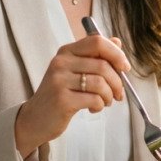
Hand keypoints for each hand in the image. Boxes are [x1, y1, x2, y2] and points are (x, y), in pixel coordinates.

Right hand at [14, 34, 130, 156]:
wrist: (35, 119)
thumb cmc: (60, 94)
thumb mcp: (75, 71)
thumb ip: (95, 56)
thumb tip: (118, 41)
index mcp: (66, 51)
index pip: (97, 42)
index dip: (116, 54)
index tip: (125, 68)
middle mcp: (61, 62)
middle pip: (103, 65)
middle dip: (117, 82)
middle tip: (118, 94)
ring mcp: (59, 80)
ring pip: (101, 84)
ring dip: (109, 96)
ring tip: (105, 102)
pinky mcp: (62, 99)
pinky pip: (94, 99)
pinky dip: (100, 105)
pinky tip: (94, 108)